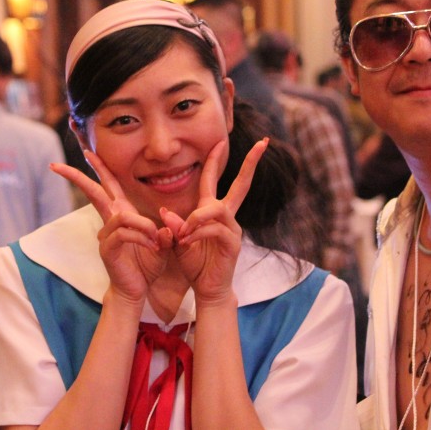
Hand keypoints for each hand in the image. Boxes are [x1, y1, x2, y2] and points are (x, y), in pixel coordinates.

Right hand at [51, 152, 171, 302]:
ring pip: (122, 215)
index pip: (108, 186)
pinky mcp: (107, 248)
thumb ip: (165, 231)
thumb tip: (165, 220)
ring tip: (156, 240)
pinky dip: (142, 236)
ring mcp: (106, 235)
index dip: (100, 168)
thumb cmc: (147, 266)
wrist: (136, 291)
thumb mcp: (163, 244)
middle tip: (56, 165)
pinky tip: (153, 245)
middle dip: (77, 177)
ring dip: (143, 225)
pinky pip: (125, 232)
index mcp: (121, 215)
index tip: (88, 152)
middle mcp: (110, 222)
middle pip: (93, 192)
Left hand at [160, 138, 268, 304]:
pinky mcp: (233, 243)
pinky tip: (186, 242)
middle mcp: (226, 216)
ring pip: (216, 209)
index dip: (215, 160)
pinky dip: (197, 232)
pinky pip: (214, 229)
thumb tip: (166, 212)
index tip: (220, 141)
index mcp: (213, 211)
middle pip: (241, 184)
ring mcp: (233, 229)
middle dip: (250, 163)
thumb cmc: (195, 264)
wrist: (207, 288)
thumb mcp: (179, 241)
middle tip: (263, 144)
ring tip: (183, 234)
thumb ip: (175, 226)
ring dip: (197, 218)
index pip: (214, 179)